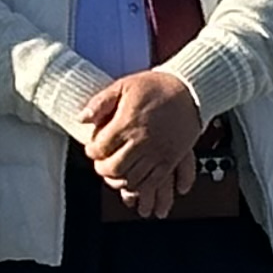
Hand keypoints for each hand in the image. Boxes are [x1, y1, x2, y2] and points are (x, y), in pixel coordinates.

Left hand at [81, 69, 202, 215]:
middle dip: (103, 169)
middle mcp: (142, 141)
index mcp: (127, 123)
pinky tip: (133, 180)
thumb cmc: (157, 87)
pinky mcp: (170, 160)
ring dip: (119, 179)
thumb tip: (81, 118)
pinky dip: (140, 186)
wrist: (191, 91)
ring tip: (116, 171)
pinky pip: (152, 183)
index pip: (100, 148)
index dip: (91, 151)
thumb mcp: (124, 86)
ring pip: (132, 180)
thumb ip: (100, 102)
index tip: (92, 148)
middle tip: (102, 163)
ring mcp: (158, 153)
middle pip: (114, 168)